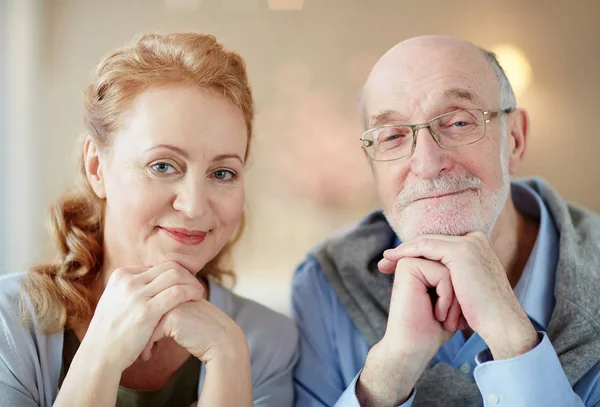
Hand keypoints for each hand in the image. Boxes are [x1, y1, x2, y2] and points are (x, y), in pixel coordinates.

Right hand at [83, 261, 203, 371]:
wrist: (99, 356)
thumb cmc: (111, 333)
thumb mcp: (116, 301)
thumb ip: (133, 289)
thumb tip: (154, 281)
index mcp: (121, 276)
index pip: (157, 266)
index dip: (175, 275)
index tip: (185, 284)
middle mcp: (128, 281)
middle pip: (169, 267)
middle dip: (187, 275)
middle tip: (196, 286)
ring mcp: (136, 295)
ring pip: (176, 276)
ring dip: (192, 283)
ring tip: (199, 293)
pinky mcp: (146, 311)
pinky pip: (177, 292)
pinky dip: (191, 292)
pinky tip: (197, 298)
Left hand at [142, 296, 252, 406]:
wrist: (223, 341)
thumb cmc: (203, 331)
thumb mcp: (186, 313)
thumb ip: (170, 307)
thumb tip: (146, 316)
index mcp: (177, 286)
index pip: (150, 298)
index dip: (143, 317)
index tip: (140, 334)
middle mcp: (174, 290)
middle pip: (143, 308)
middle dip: (138, 328)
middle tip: (137, 344)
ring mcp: (173, 301)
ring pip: (144, 319)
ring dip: (140, 337)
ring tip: (142, 352)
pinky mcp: (173, 316)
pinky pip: (150, 331)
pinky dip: (147, 346)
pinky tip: (148, 356)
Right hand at [357, 257, 462, 405]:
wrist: (412, 350)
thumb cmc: (432, 331)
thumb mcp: (448, 302)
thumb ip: (453, 280)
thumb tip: (466, 267)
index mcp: (419, 268)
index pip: (454, 268)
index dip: (457, 293)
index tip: (441, 316)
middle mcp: (412, 262)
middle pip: (453, 267)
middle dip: (456, 295)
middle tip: (442, 318)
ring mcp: (408, 263)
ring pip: (450, 270)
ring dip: (453, 299)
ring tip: (441, 317)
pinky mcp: (407, 268)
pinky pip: (443, 274)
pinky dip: (447, 298)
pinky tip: (437, 314)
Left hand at [380, 232, 538, 359]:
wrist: (502, 324)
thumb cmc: (483, 313)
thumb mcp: (467, 288)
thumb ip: (455, 277)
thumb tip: (439, 281)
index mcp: (477, 245)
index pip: (438, 244)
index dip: (415, 252)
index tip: (394, 263)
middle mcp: (475, 239)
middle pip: (431, 240)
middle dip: (404, 250)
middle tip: (384, 261)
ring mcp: (469, 243)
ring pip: (426, 242)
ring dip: (402, 251)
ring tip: (384, 261)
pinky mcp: (461, 251)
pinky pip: (425, 247)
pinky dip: (407, 253)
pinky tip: (393, 260)